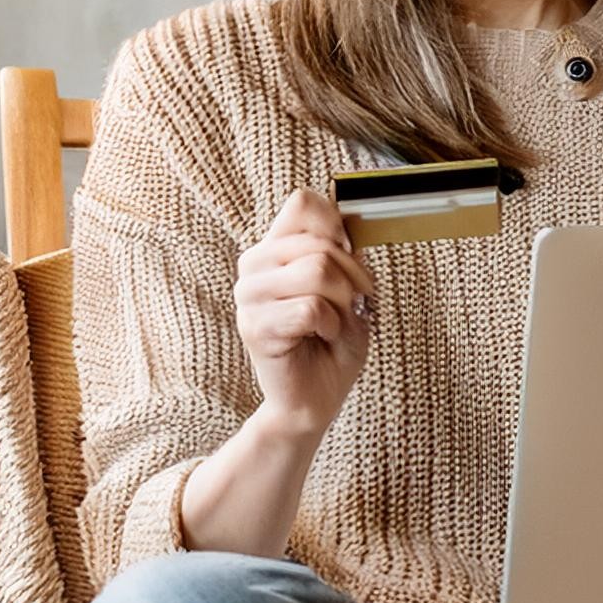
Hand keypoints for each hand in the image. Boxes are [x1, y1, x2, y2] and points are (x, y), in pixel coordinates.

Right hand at [233, 187, 377, 436]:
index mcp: (276, 248)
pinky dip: (330, 324)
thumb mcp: (349, 288)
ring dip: (342, 303)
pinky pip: (310, 308)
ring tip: (333, 323)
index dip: (337, 227)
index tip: (348, 258)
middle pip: (320, 243)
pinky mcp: (253, 326)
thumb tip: (345, 221)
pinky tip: (320, 337)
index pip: (302, 203)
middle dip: (353, 277)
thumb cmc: (332, 342)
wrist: (316, 398)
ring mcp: (249, 295)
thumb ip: (344, 252)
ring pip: (316, 271)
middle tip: (353, 304)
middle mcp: (254, 265)